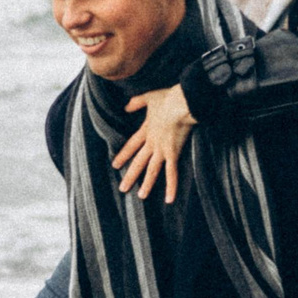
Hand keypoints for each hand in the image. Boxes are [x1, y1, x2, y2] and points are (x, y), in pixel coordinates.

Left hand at [111, 85, 195, 201]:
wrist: (182, 103)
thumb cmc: (168, 98)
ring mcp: (163, 150)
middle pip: (139, 162)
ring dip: (146, 184)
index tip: (115, 165)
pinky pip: (172, 173)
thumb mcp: (149, 97)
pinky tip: (169, 200)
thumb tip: (125, 107)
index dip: (123, 155)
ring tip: (141, 196)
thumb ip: (136, 102)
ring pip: (152, 170)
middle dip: (130, 175)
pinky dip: (171, 187)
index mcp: (146, 130)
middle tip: (123, 188)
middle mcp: (152, 143)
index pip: (131, 145)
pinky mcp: (174, 154)